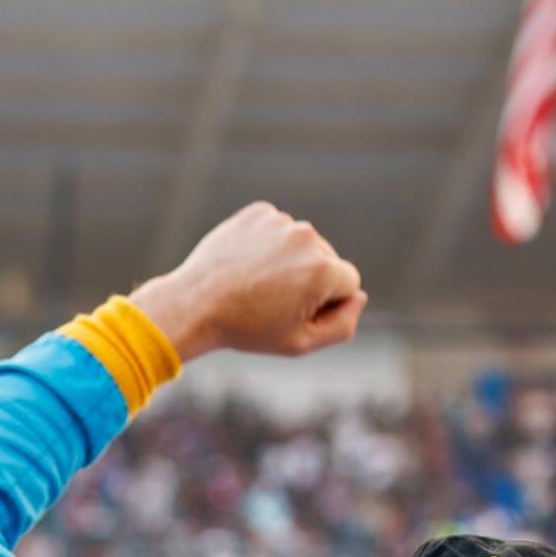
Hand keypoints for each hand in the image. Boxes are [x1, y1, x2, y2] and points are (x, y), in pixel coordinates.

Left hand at [131, 202, 366, 362]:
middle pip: (327, 261)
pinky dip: (268, 247)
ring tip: (259, 285)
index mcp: (323, 270)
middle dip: (310, 281)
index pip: (350, 283)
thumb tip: (359, 298)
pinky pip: (278, 231)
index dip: (327, 304)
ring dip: (289, 263)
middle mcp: (306, 237)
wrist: (196, 304)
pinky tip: (249, 266)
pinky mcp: (259, 212)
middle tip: (275, 303)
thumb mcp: (301, 343)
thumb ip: (342, 325)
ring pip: (302, 245)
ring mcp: (281, 221)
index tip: (298, 314)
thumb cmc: (249, 329)